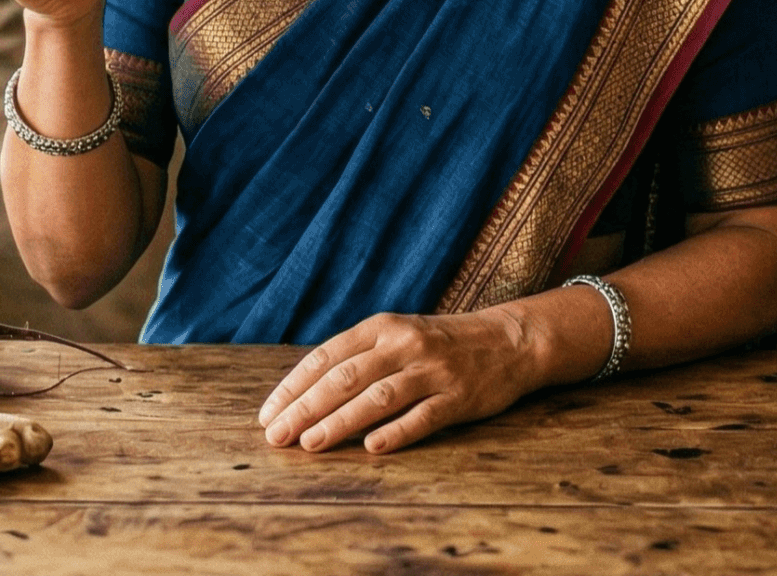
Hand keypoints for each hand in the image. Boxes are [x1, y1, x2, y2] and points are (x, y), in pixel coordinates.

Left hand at [256, 309, 544, 454]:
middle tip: (277, 437)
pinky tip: (371, 448)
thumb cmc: (440, 345)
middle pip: (344, 378)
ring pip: (377, 397)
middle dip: (305, 409)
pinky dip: (396, 432)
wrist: (509, 340)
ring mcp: (432, 371)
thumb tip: (305, 395)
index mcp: (381, 327)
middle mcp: (403, 344)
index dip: (293, 387)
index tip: (268, 415)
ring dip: (340, 422)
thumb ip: (358, 358)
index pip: (325, 358)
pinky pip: (423, 416)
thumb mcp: (397, 336)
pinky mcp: (459, 397)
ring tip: (311, 444)